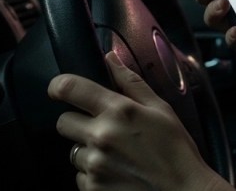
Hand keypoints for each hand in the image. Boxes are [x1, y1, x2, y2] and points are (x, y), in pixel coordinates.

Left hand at [47, 51, 232, 190]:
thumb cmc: (176, 150)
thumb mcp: (160, 109)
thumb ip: (131, 82)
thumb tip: (110, 58)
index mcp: (118, 111)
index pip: (69, 88)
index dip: (59, 86)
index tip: (60, 90)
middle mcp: (101, 136)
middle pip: (63, 122)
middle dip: (78, 122)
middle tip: (101, 128)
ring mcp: (95, 165)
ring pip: (73, 151)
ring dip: (88, 151)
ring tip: (115, 155)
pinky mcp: (93, 189)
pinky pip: (80, 176)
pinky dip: (93, 174)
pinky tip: (116, 172)